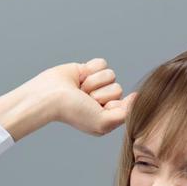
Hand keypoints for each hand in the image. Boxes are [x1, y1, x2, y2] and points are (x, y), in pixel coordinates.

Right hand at [0, 58, 136, 139]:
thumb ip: (126, 114)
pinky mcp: (88, 70)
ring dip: (94, 81)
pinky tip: (78, 77)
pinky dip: (90, 69)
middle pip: (118, 88)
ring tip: (79, 89)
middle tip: (84, 99)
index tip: (97, 109)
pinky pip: (102, 63)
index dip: (113, 105)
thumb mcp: (102, 122)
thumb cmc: (73, 112)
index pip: (126, 104)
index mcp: (107, 116)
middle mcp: (102, 100)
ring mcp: (95, 85)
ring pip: (110, 75)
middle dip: (100, 93)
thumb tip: (137, 97)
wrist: (49, 96)